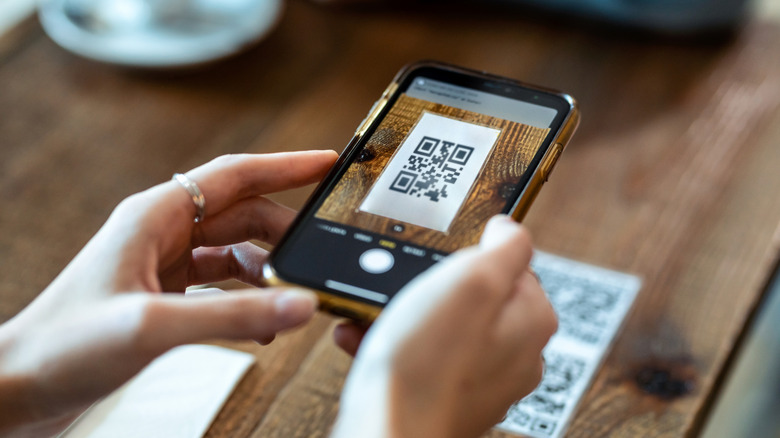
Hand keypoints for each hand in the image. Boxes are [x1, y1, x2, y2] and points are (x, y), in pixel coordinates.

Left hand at [0, 150, 337, 436]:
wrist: (18, 387)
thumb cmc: (64, 347)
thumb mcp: (154, 326)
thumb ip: (233, 315)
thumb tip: (300, 305)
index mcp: (154, 216)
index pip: (235, 176)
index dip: (285, 166)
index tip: (327, 165)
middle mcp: (161, 232)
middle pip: (241, 214)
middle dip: (285, 231)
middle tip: (322, 251)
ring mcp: (162, 264)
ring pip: (234, 249)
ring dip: (268, 269)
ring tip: (294, 294)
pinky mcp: (163, 295)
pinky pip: (221, 284)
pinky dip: (247, 297)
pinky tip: (262, 322)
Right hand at [332, 216, 556, 437]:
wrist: (388, 430)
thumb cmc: (428, 364)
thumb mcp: (473, 279)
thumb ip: (504, 246)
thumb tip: (509, 229)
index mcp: (533, 321)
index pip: (513, 264)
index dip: (472, 256)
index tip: (444, 263)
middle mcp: (516, 354)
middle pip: (475, 296)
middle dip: (432, 286)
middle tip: (405, 288)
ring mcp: (483, 379)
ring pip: (443, 325)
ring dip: (406, 313)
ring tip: (378, 315)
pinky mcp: (449, 395)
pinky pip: (423, 354)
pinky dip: (395, 342)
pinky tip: (367, 339)